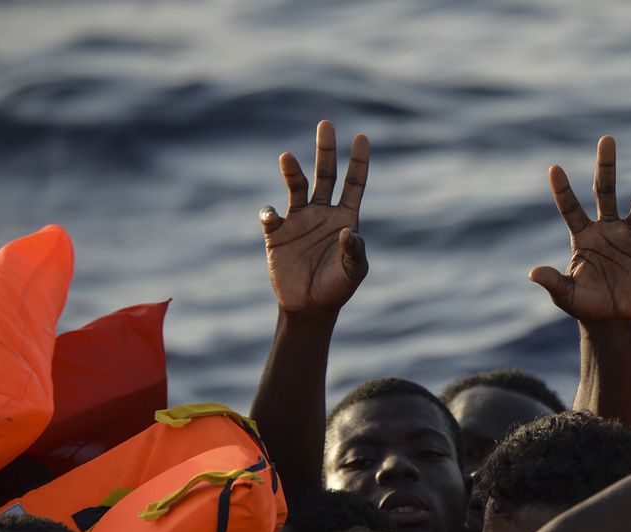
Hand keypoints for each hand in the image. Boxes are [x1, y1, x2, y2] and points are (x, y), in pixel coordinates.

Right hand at [260, 120, 369, 313]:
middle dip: (326, 150)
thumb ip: (354, 252)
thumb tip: (347, 232)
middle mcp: (322, 213)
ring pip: (296, 186)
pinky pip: (270, 216)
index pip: (354, 183)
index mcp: (345, 218)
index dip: (359, 161)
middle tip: (326, 124)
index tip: (361, 137)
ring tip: (287, 157)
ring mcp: (299, 221)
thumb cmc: (336, 288)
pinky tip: (272, 217)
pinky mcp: (277, 234)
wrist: (308, 308)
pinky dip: (268, 213)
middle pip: (325, 174)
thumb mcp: (353, 272)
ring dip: (292, 171)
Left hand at [530, 136, 630, 321]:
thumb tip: (533, 273)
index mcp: (583, 235)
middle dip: (606, 166)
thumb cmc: (583, 303)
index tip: (554, 167)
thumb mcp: (565, 295)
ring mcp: (629, 237)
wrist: (609, 317)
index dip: (562, 189)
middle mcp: (606, 228)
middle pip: (606, 191)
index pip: (570, 208)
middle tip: (606, 139)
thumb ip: (553, 282)